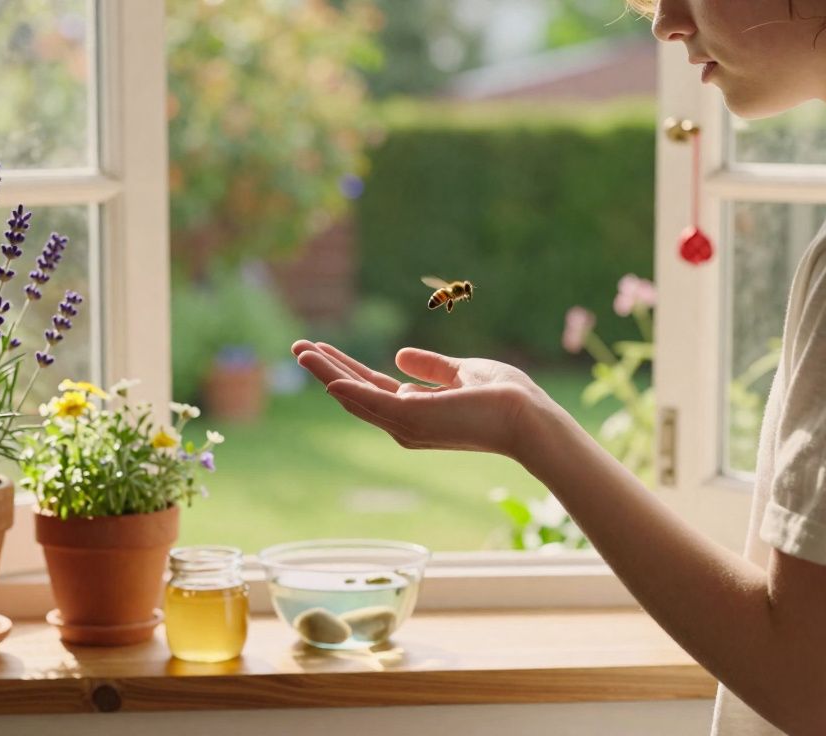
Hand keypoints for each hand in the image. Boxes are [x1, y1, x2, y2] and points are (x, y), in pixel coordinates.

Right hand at [291, 340, 558, 457]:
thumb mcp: (462, 372)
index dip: (346, 368)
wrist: (528, 416)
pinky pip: (371, 402)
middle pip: (355, 392)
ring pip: (355, 395)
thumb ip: (431, 367)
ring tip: (300, 350)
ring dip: (326, 373)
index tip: (324, 349)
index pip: (372, 387)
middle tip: (297, 347)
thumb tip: (400, 355)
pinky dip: (347, 388)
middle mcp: (405, 422)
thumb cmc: (506, 398)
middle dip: (325, 369)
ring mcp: (407, 424)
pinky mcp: (413, 418)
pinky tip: (326, 376)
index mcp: (416, 411)